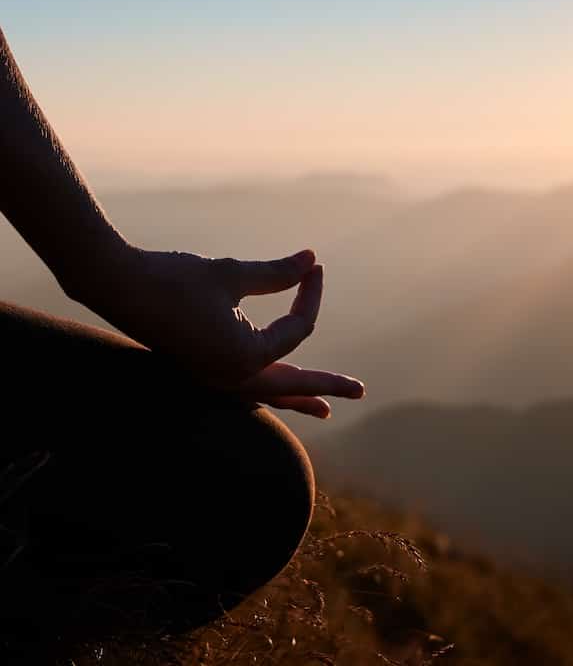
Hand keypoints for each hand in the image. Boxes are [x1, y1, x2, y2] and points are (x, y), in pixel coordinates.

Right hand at [78, 246, 363, 418]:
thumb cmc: (176, 278)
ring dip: (296, 396)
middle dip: (326, 386)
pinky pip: (244, 388)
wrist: (117, 285)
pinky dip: (265, 388)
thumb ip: (278, 273)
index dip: (309, 295)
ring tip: (325, 407)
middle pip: (292, 385)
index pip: (296, 332)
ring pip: (267, 393)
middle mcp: (231, 378)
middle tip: (360, 390)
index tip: (314, 266)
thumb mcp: (233, 274)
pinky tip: (274, 389)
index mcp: (244, 357)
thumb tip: (312, 259)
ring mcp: (213, 379)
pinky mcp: (200, 371)